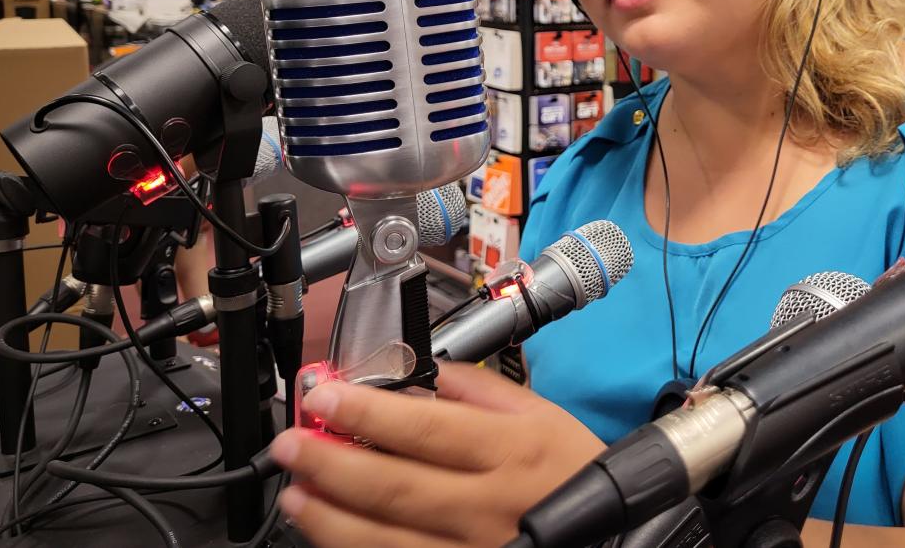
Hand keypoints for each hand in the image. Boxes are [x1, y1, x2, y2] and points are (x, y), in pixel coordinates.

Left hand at [270, 362, 604, 546]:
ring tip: (296, 493)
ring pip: (386, 539)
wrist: (613, 537)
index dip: (366, 412)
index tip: (323, 395)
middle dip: (331, 462)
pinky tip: (330, 533)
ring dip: (330, 516)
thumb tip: (427, 374)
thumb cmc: (574, 473)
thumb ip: (483, 391)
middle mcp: (488, 504)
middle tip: (291, 443)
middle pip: (394, 485)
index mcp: (510, 450)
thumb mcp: (544, 416)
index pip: (425, 427)